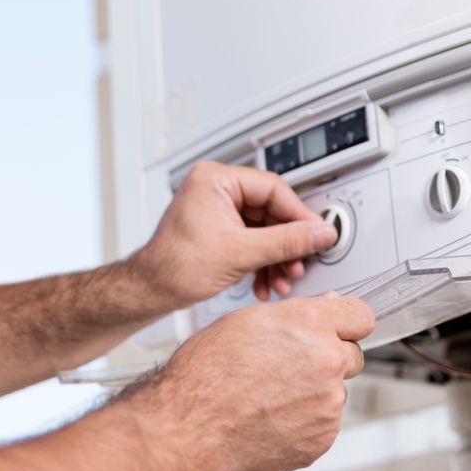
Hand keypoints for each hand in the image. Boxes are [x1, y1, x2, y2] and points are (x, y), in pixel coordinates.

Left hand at [132, 162, 338, 307]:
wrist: (149, 291)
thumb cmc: (175, 266)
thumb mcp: (241, 253)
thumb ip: (287, 242)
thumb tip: (320, 233)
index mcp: (216, 179)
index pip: (273, 189)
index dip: (299, 216)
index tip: (318, 234)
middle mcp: (216, 188)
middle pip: (271, 211)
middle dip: (286, 245)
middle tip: (299, 263)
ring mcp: (217, 209)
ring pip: (264, 229)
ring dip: (277, 257)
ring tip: (283, 280)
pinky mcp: (218, 228)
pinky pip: (252, 239)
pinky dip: (262, 261)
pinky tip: (266, 282)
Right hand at [154, 295, 375, 470]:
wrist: (190, 427)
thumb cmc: (206, 374)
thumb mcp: (245, 321)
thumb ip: (296, 316)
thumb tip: (324, 311)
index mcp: (310, 325)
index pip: (361, 316)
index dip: (347, 323)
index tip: (341, 329)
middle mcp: (327, 362)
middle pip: (352, 356)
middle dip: (330, 359)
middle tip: (290, 368)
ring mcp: (328, 404)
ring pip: (334, 393)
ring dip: (314, 394)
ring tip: (269, 397)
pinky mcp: (322, 438)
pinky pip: (323, 424)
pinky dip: (304, 422)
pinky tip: (271, 418)